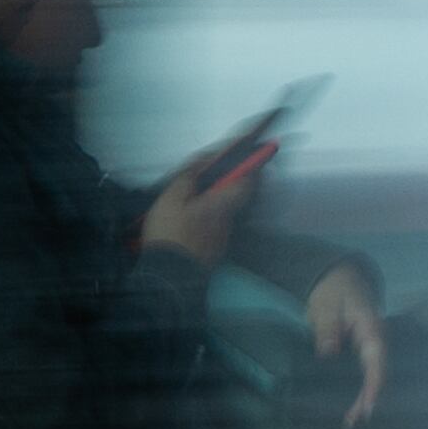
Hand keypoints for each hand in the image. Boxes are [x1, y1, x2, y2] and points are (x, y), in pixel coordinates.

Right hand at [135, 133, 270, 273]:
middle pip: (235, 196)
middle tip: (214, 173)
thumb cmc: (170, 235)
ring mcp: (222, 238)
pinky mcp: (213, 251)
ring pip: (223, 212)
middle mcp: (227, 220)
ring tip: (192, 200)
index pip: (247, 180)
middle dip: (228, 182)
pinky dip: (206, 219)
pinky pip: (214, 228)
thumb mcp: (172, 197)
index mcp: (221, 203)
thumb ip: (190, 175)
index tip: (259, 151)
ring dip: (214, 202)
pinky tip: (189, 222)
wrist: (168, 277)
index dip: (253, 164)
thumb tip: (204, 161)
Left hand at [303, 258, 387, 428]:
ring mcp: (372, 347)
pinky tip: (352, 409)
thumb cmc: (334, 290)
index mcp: (372, 328)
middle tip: (353, 421)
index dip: (374, 385)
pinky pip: (366, 374)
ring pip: (373, 377)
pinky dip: (360, 391)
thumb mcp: (326, 305)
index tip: (369, 405)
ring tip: (351, 422)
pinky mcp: (364, 352)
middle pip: (378, 374)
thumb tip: (328, 352)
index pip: (377, 361)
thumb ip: (327, 327)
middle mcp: (376, 340)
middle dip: (368, 399)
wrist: (341, 278)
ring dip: (364, 400)